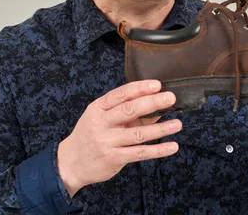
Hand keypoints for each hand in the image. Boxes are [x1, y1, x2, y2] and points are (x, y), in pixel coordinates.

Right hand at [57, 79, 181, 196]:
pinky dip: (158, 150)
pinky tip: (172, 146)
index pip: (120, 94)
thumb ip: (125, 112)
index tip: (157, 84)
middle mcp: (101, 123)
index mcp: (98, 108)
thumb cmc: (90, 136)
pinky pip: (140, 153)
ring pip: (138, 133)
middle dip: (152, 102)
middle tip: (170, 98)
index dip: (139, 88)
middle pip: (129, 110)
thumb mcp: (100, 118)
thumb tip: (155, 107)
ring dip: (160, 129)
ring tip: (177, 124)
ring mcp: (107, 141)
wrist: (70, 163)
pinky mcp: (114, 158)